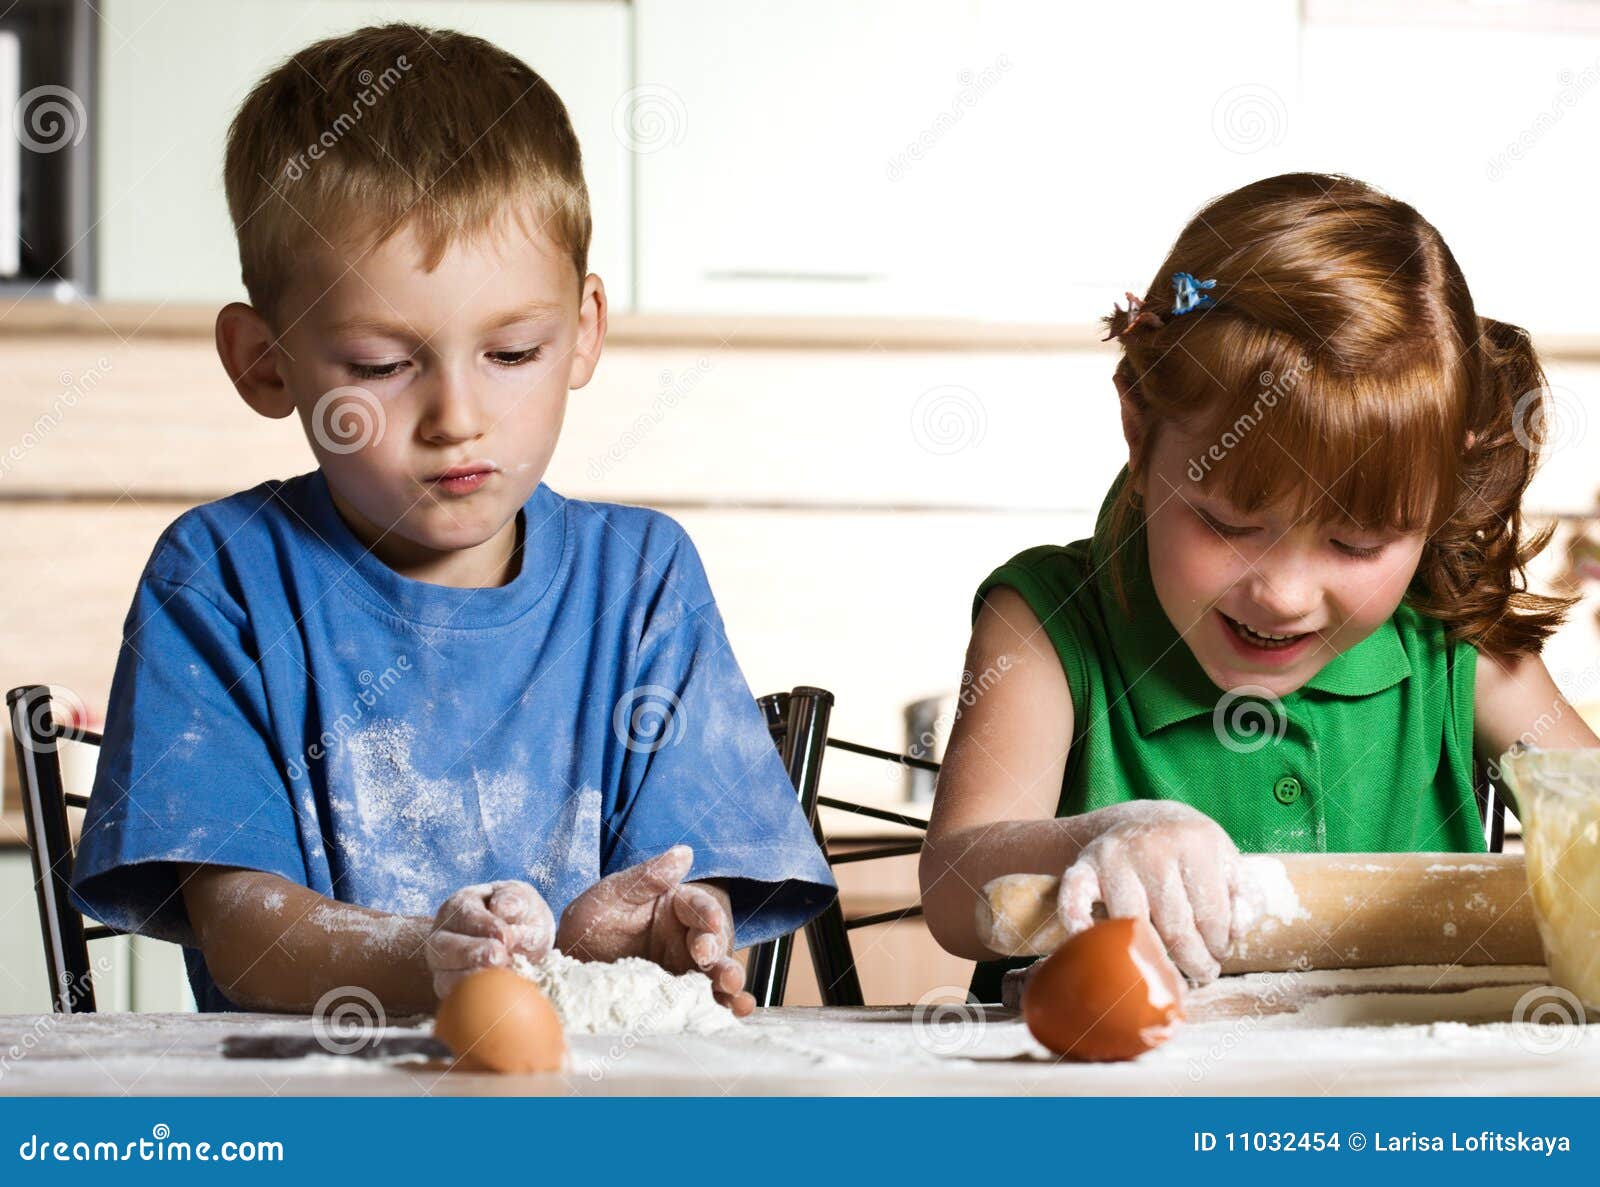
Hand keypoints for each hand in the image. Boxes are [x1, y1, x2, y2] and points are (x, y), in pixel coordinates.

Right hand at [425, 880, 553, 1000]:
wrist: (518, 941)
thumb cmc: (519, 915)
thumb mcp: (522, 899)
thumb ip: (515, 900)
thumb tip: (503, 908)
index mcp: (459, 907)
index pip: (464, 915)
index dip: (484, 926)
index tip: (506, 936)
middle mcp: (443, 938)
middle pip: (444, 948)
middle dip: (471, 954)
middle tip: (499, 957)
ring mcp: (443, 968)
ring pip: (444, 978)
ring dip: (471, 980)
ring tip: (500, 977)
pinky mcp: (452, 992)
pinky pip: (454, 1000)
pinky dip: (473, 1001)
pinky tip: (496, 999)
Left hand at [556, 845, 754, 1016]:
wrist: (571, 967)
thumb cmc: (592, 923)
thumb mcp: (612, 894)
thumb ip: (647, 876)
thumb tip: (684, 852)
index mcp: (675, 906)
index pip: (698, 906)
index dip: (707, 914)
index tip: (711, 923)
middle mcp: (686, 937)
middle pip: (713, 942)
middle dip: (719, 953)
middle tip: (714, 963)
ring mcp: (685, 968)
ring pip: (715, 973)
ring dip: (729, 982)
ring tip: (734, 993)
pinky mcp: (680, 997)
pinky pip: (705, 1000)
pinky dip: (723, 1006)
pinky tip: (735, 1013)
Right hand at [1056, 801, 1239, 983]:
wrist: (1143, 819)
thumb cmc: (1191, 853)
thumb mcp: (1228, 863)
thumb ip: (1247, 899)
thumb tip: (1236, 933)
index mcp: (1197, 842)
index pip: (1213, 917)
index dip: (1219, 947)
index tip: (1218, 956)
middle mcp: (1154, 846)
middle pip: (1175, 927)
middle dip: (1192, 962)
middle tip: (1199, 975)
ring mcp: (1115, 856)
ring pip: (1132, 924)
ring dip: (1149, 959)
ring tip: (1167, 975)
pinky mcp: (1084, 866)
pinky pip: (1074, 897)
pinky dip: (1076, 920)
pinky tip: (1085, 940)